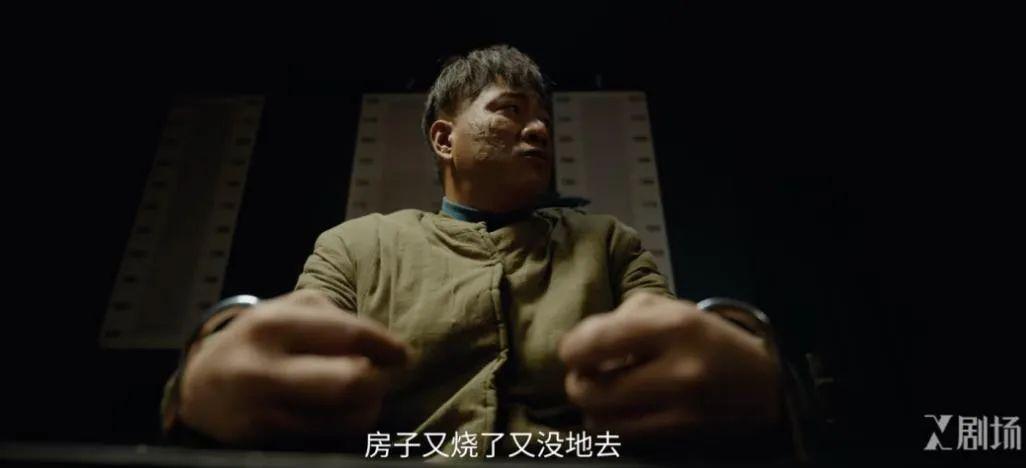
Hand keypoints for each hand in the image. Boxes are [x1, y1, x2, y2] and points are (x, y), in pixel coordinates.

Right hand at [177, 289, 410, 444]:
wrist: (199, 388)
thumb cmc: (257, 341)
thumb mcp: (285, 310)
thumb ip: (334, 316)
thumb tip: (382, 342)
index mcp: (273, 325)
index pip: (349, 334)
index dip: (387, 345)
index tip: (403, 352)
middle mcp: (265, 368)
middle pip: (351, 381)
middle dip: (385, 378)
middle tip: (395, 372)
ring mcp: (264, 410)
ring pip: (348, 416)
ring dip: (373, 404)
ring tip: (372, 391)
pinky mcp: (268, 440)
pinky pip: (331, 435)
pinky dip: (350, 423)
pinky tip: (348, 409)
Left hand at [559, 292, 780, 440]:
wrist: (762, 384)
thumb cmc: (703, 338)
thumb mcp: (667, 308)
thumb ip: (618, 320)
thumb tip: (578, 347)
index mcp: (674, 326)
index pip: (593, 343)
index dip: (570, 350)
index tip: (573, 351)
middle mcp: (679, 370)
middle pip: (590, 390)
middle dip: (576, 382)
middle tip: (583, 374)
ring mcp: (682, 410)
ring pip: (601, 422)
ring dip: (591, 408)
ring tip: (601, 392)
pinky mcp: (682, 438)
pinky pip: (621, 438)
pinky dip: (610, 425)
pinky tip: (617, 411)